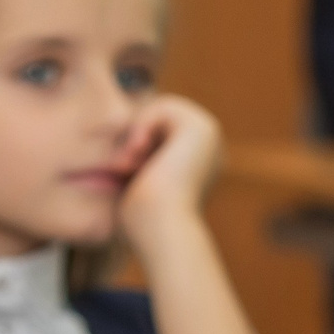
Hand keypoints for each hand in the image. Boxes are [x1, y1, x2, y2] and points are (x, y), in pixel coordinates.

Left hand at [113, 95, 224, 252]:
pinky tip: (137, 151)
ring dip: (138, 132)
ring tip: (130, 162)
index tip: (124, 172)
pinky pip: (162, 106)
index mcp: (202, 163)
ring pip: (161, 110)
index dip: (139, 144)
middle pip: (162, 118)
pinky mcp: (202, 126)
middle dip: (137, 136)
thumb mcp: (141, 186)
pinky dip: (142, 126)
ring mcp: (211, 135)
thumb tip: (122, 152)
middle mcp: (211, 148)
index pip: (162, 132)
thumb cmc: (146, 219)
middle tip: (124, 165)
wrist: (162, 227)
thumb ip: (138, 165)